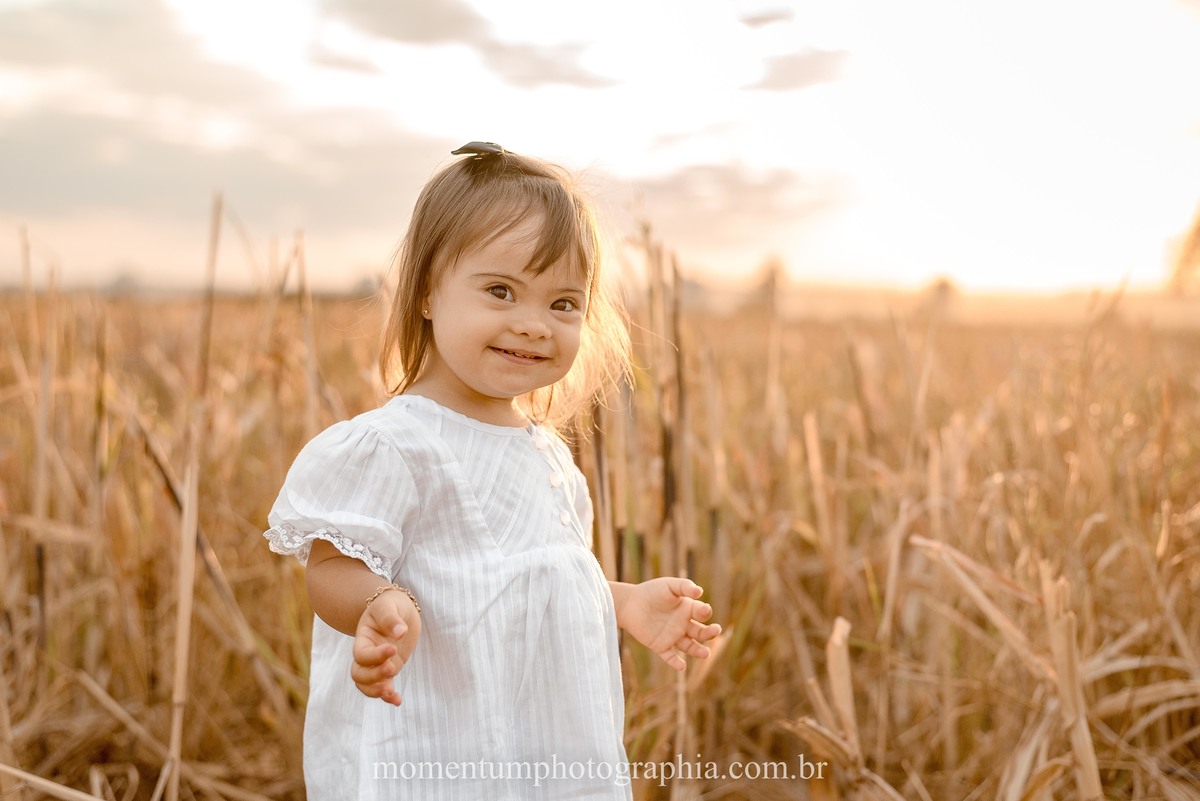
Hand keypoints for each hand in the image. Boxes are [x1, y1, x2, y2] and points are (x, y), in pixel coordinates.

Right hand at [350, 588, 420, 704]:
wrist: (396, 609)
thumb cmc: (390, 605)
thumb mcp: (388, 605)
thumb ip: (391, 618)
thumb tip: (400, 632)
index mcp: (363, 638)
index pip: (361, 654)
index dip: (375, 655)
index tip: (393, 648)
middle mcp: (367, 654)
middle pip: (359, 674)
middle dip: (374, 676)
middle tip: (392, 668)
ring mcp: (377, 663)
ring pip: (366, 685)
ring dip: (376, 691)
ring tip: (391, 692)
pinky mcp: (389, 668)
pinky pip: (383, 687)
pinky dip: (388, 697)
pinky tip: (397, 700)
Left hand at [614, 578, 720, 670]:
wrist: (629, 603)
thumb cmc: (651, 592)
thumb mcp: (669, 585)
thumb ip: (684, 586)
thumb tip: (699, 591)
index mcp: (688, 609)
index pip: (702, 613)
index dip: (705, 612)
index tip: (704, 611)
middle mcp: (683, 624)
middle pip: (701, 632)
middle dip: (709, 633)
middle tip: (715, 631)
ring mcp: (673, 636)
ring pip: (690, 647)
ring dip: (698, 651)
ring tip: (705, 653)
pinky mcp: (660, 646)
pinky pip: (670, 657)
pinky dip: (676, 663)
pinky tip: (681, 666)